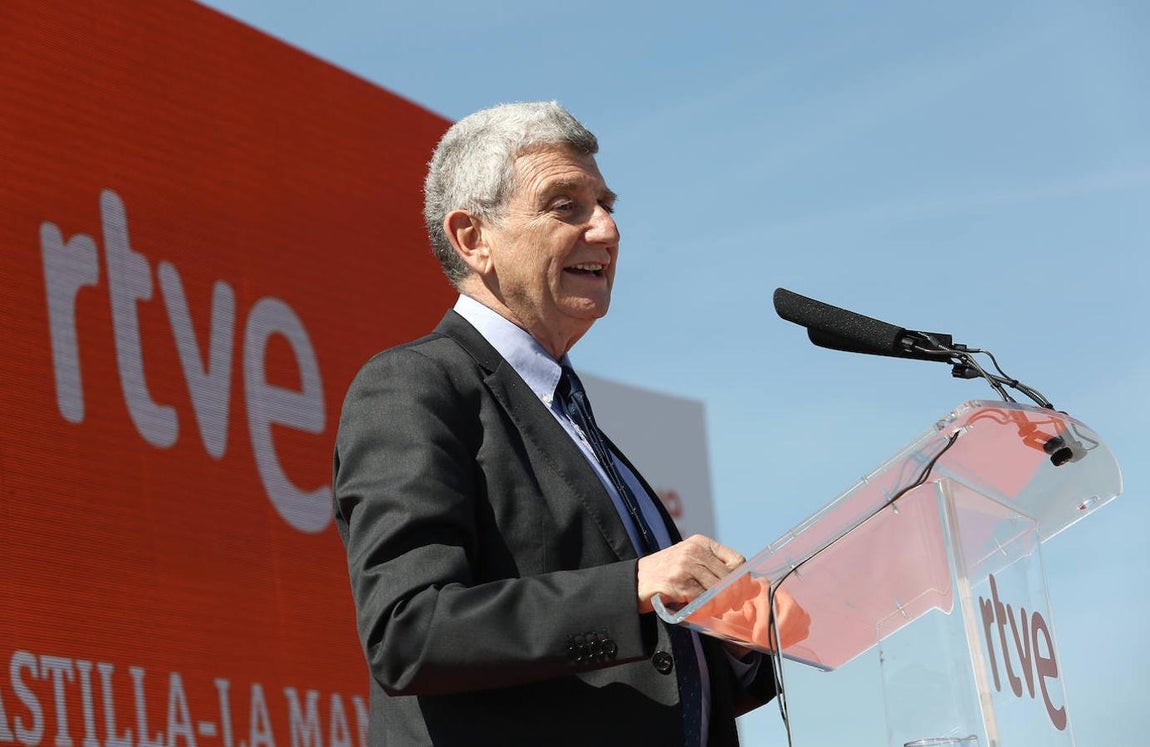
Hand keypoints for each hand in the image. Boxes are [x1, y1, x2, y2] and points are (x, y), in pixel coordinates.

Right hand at [637, 535, 744, 613]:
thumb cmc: (666, 575)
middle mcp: (693, 551)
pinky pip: (701, 600)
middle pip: (729, 577)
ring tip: (713, 610)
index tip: (741, 594)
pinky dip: (703, 609)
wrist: (634, 581)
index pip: (736, 560)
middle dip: (733, 597)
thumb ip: (715, 570)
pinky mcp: (675, 582)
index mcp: (701, 543)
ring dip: (719, 605)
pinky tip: (698, 611)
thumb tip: (750, 587)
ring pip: (717, 590)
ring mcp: (684, 565)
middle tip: (729, 608)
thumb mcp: (690, 562)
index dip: (743, 581)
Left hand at [695, 578, 810, 653]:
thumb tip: (725, 623)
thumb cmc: (732, 618)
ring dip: (787, 636)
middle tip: (768, 646)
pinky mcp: (798, 615)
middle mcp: (777, 591)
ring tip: (772, 646)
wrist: (738, 623)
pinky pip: (802, 628)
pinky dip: (792, 639)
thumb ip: (727, 621)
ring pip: (800, 618)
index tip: (757, 639)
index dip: (765, 623)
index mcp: (758, 587)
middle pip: (792, 609)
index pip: (769, 601)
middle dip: (781, 631)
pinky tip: (778, 644)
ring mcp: (790, 602)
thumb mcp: (726, 618)